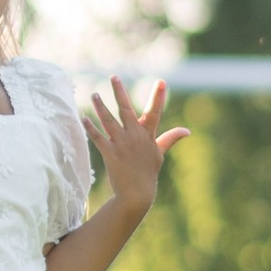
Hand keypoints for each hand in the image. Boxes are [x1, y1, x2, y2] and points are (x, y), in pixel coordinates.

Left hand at [83, 75, 188, 213]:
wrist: (137, 193)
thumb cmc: (148, 172)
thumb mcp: (160, 153)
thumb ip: (170, 138)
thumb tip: (187, 131)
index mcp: (148, 135)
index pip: (154, 112)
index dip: (158, 97)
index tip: (161, 81)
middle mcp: (134, 137)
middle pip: (126, 109)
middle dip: (119, 92)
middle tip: (114, 77)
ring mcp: (121, 144)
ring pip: (109, 120)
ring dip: (100, 106)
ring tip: (93, 93)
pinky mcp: (110, 153)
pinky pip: (97, 137)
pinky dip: (90, 127)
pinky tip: (83, 117)